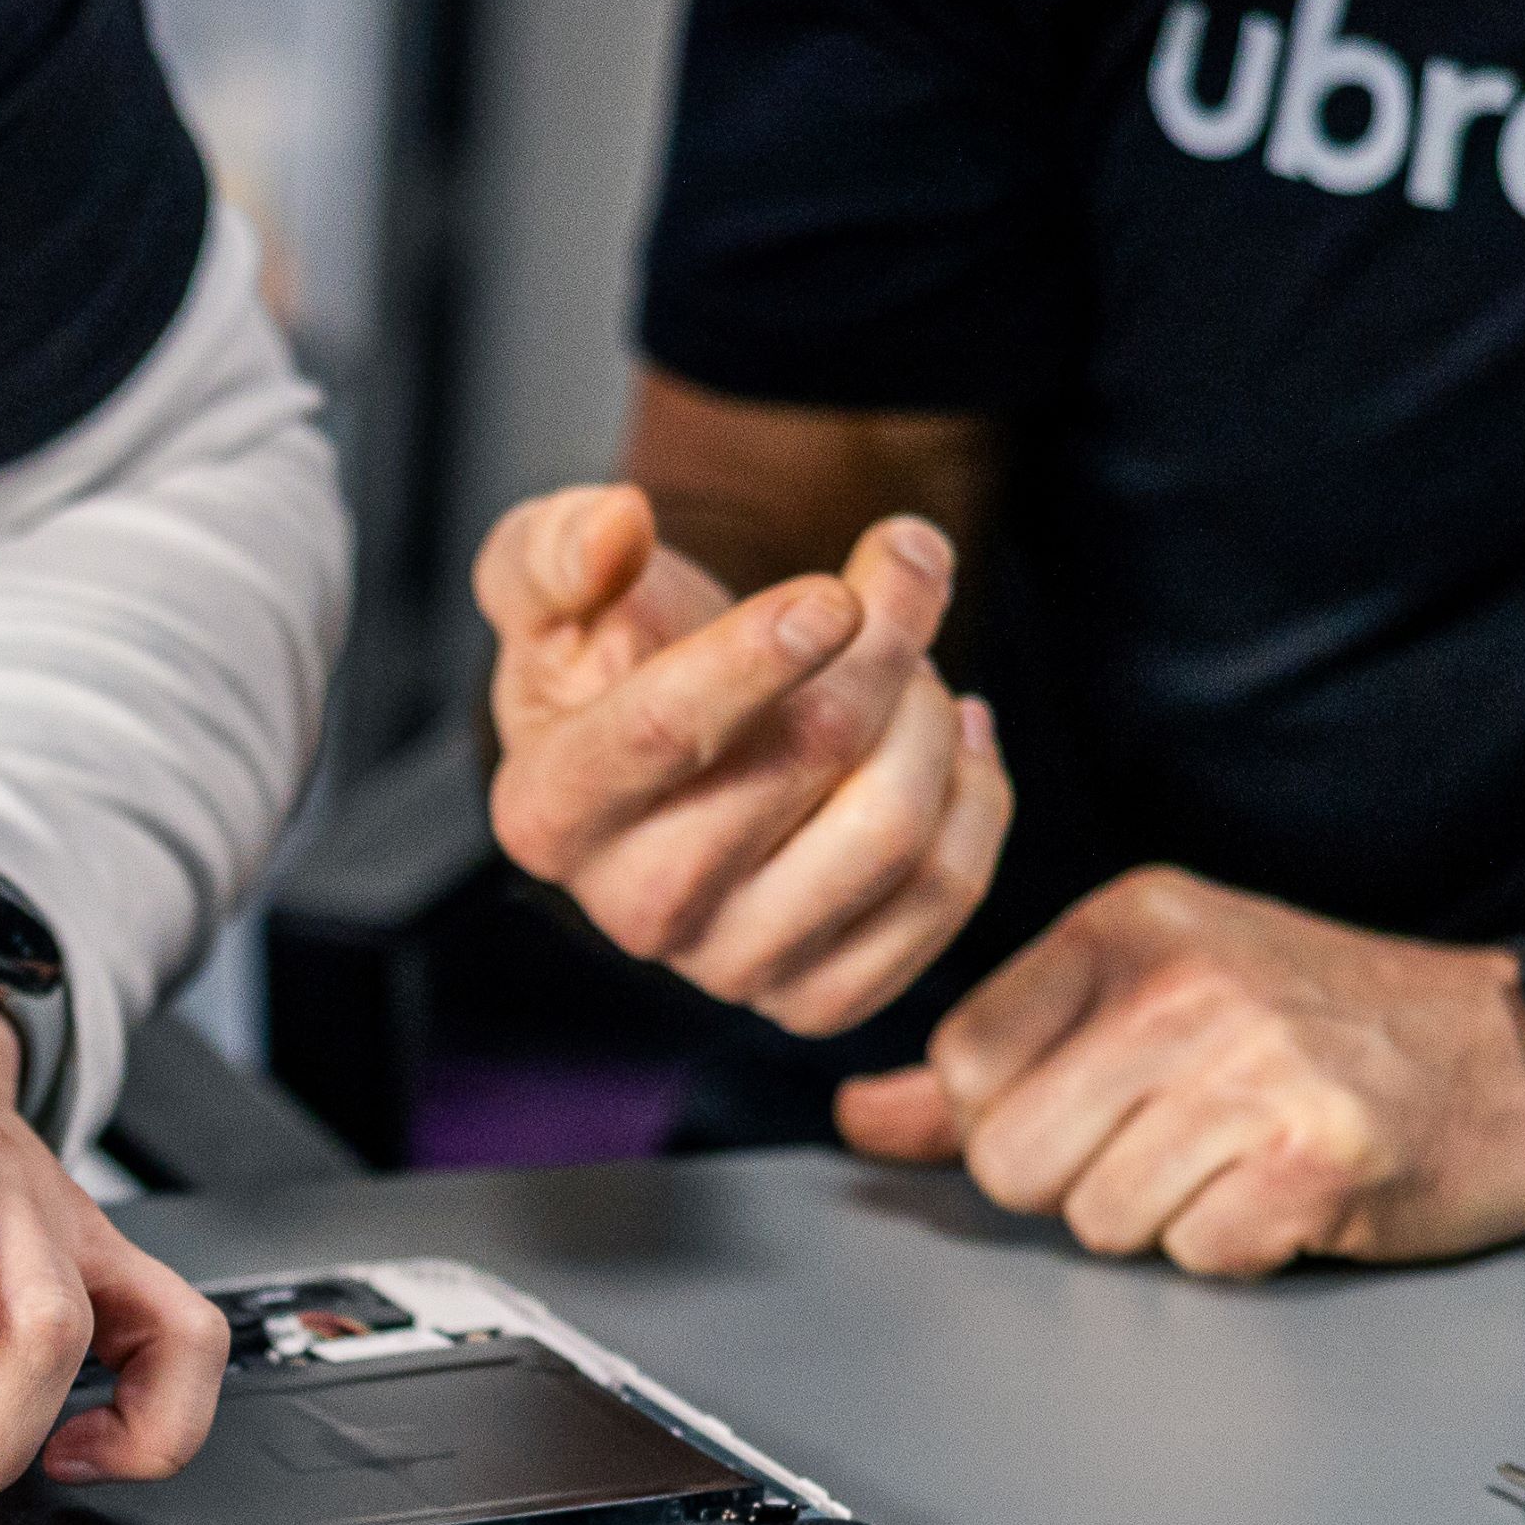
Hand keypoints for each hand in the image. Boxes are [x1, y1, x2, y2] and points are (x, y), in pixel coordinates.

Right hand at [478, 487, 1008, 1032]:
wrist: (677, 750)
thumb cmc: (612, 655)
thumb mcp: (549, 579)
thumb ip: (561, 545)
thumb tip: (618, 525)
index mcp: (548, 813)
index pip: (661, 731)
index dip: (759, 654)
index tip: (836, 592)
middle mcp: (632, 910)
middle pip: (808, 756)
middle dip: (885, 638)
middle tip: (902, 567)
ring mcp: (732, 968)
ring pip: (892, 828)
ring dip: (931, 711)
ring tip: (915, 663)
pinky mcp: (823, 999)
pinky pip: (946, 894)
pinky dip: (976, 793)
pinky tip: (953, 735)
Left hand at [834, 870, 1524, 1275]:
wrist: (1514, 1054)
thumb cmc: (1318, 1024)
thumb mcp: (1150, 997)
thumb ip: (999, 1060)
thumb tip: (861, 1114)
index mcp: (1125, 924)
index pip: (966, 1066)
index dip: (1014, 1118)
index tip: (1101, 1100)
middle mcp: (1183, 984)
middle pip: (1014, 1160)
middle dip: (1077, 1182)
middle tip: (1173, 1142)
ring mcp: (1255, 1069)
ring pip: (1099, 1220)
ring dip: (1165, 1216)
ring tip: (1240, 1155)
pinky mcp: (1317, 1158)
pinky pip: (1196, 1258)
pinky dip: (1239, 1247)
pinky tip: (1288, 1190)